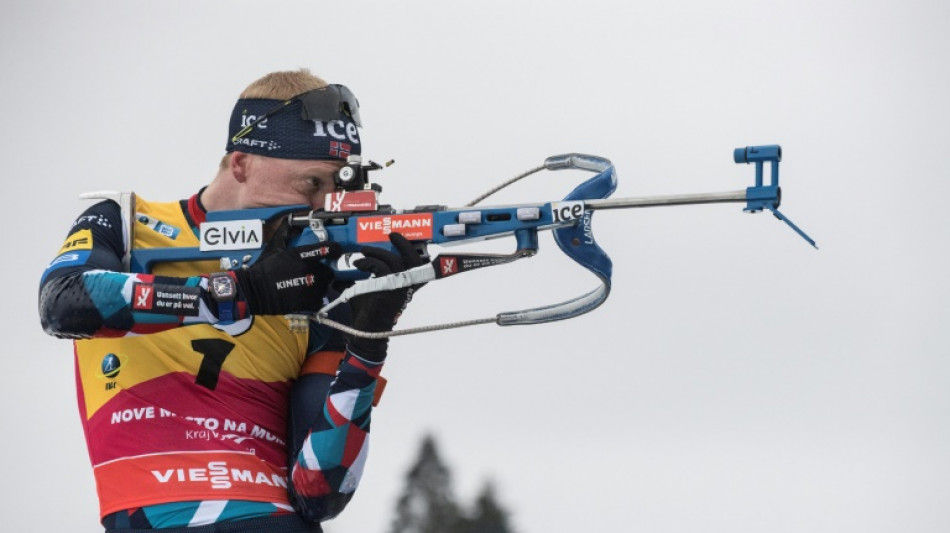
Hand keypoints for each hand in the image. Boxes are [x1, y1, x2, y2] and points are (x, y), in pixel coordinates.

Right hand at [233, 221, 340, 315]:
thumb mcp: (274, 247)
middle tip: (314, 273)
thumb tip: (290, 219)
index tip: (334, 252)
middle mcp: (308, 270)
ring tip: (307, 285)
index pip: (329, 249)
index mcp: (301, 255)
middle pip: (330, 271)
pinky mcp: (306, 302)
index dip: (334, 250)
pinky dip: (315, 299)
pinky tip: (305, 295)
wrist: (253, 290)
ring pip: (325, 286)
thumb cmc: (263, 269)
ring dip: (319, 286)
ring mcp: (308, 287)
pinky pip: (320, 300)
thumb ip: (285, 233)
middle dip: (324, 272)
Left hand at [347, 232, 426, 360]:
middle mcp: (406, 286)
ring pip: (396, 261)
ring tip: (364, 251)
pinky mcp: (390, 290)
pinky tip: (358, 264)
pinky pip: (382, 269)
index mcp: (403, 284)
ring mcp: (400, 288)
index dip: (414, 251)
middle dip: (404, 245)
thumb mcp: (360, 293)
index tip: (398, 239)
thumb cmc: (365, 312)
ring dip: (379, 252)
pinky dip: (369, 262)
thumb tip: (337, 276)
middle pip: (414, 260)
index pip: (417, 265)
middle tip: (391, 235)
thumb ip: (354, 282)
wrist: (364, 330)